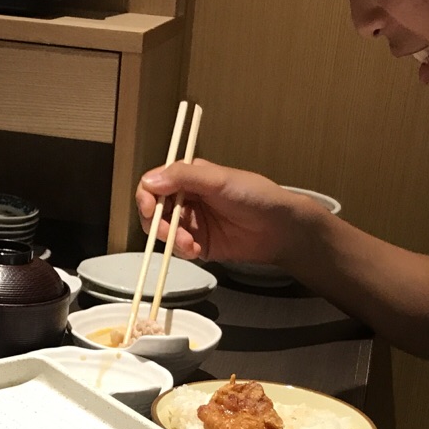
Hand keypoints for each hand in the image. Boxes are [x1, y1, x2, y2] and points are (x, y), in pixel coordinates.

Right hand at [135, 160, 321, 264]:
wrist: (281, 228)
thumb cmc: (256, 196)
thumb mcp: (219, 180)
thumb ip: (184, 177)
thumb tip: (149, 181)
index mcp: (189, 177)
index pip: (155, 184)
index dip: (147, 196)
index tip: (150, 208)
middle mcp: (187, 199)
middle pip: (154, 211)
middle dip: (157, 223)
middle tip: (168, 233)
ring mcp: (193, 223)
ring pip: (163, 232)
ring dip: (171, 239)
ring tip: (189, 244)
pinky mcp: (200, 244)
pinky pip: (178, 249)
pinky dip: (182, 251)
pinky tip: (197, 251)